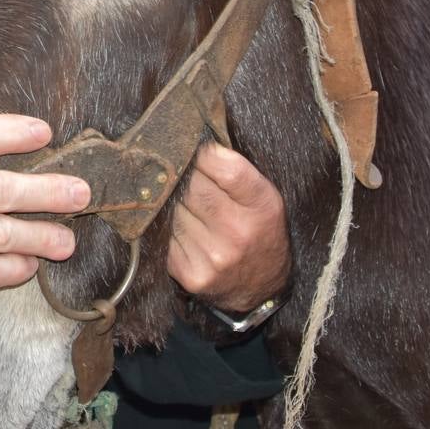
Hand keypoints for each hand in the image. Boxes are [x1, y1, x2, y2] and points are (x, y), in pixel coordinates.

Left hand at [168, 143, 289, 313]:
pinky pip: (164, 234)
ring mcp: (211, 256)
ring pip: (172, 209)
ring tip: (190, 207)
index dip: (206, 155)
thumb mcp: (265, 197)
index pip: (225, 167)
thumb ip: (236, 168)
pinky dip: (168, 227)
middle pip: (191, 185)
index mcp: (262, 207)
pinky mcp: (189, 273)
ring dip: (174, 203)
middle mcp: (237, 233)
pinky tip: (184, 228)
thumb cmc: (260, 230)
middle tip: (189, 177)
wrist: (261, 288)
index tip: (201, 153)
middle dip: (186, 177)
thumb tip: (194, 140)